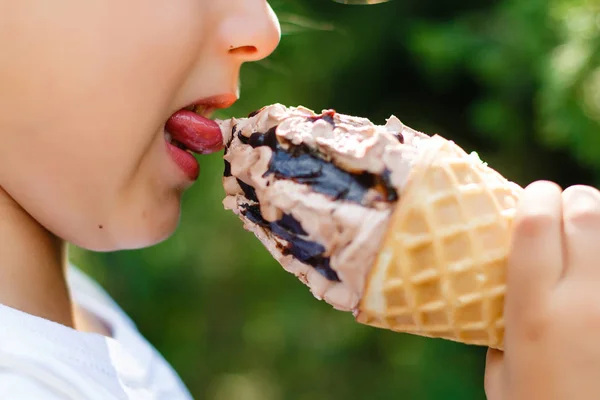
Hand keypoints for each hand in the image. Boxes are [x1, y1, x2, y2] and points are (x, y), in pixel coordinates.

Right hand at [484, 181, 599, 399]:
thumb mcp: (500, 372)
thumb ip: (500, 326)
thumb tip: (502, 295)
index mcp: (534, 313)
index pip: (535, 227)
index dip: (533, 198)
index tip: (527, 195)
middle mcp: (580, 302)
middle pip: (585, 216)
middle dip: (570, 199)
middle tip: (557, 206)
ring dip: (595, 218)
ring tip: (581, 226)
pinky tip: (594, 262)